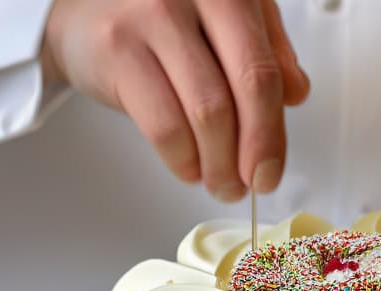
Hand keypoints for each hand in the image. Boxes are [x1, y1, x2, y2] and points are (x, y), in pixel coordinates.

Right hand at [41, 0, 309, 199]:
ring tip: (219, 181)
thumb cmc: (162, 15)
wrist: (84, 9)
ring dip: (217, 165)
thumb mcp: (225, 21)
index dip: (273, 132)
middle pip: (243, 92)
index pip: (266, 71)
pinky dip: (182, 159)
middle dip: (252, 153)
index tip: (271, 169)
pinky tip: (188, 167)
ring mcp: (153, 17)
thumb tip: (296, 94)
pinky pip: (164, 125)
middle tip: (250, 184)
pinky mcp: (117, 49)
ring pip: (206, 115)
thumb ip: (267, 51)